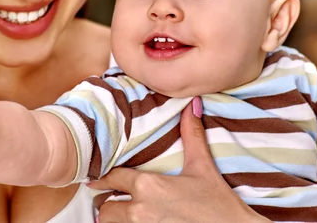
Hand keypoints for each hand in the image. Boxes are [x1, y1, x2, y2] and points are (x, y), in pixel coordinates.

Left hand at [89, 97, 269, 222]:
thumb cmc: (219, 204)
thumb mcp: (203, 167)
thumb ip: (192, 135)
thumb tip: (192, 105)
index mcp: (148, 186)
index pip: (112, 179)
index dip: (103, 178)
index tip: (97, 178)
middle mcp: (141, 210)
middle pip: (105, 209)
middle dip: (107, 204)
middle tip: (110, 200)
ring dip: (115, 220)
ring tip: (121, 215)